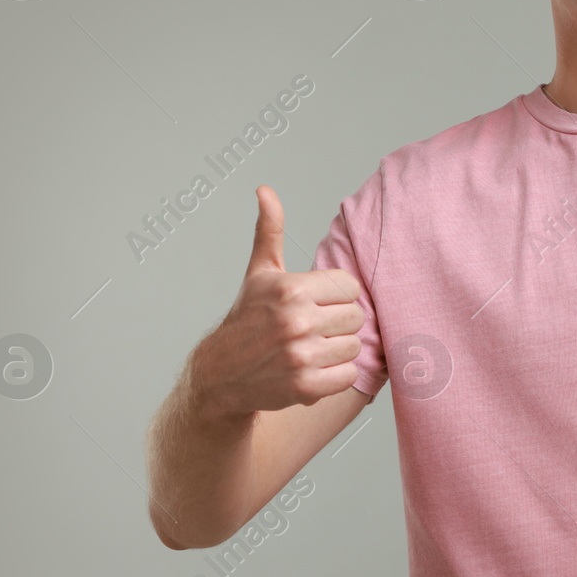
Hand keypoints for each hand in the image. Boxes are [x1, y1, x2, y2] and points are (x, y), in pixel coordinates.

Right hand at [192, 185, 367, 416]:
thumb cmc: (247, 318)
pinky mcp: (305, 387)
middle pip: (357, 317)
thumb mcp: (260, 272)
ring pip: (355, 346)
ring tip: (312, 348)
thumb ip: (270, 230)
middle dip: (339, 322)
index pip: (351, 287)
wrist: (220, 375)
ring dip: (338, 349)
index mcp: (291, 288)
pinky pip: (348, 375)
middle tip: (315, 327)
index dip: (336, 295)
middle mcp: (296, 321)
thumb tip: (265, 189)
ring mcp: (301, 356)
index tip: (316, 303)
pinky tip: (313, 368)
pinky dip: (335, 375)